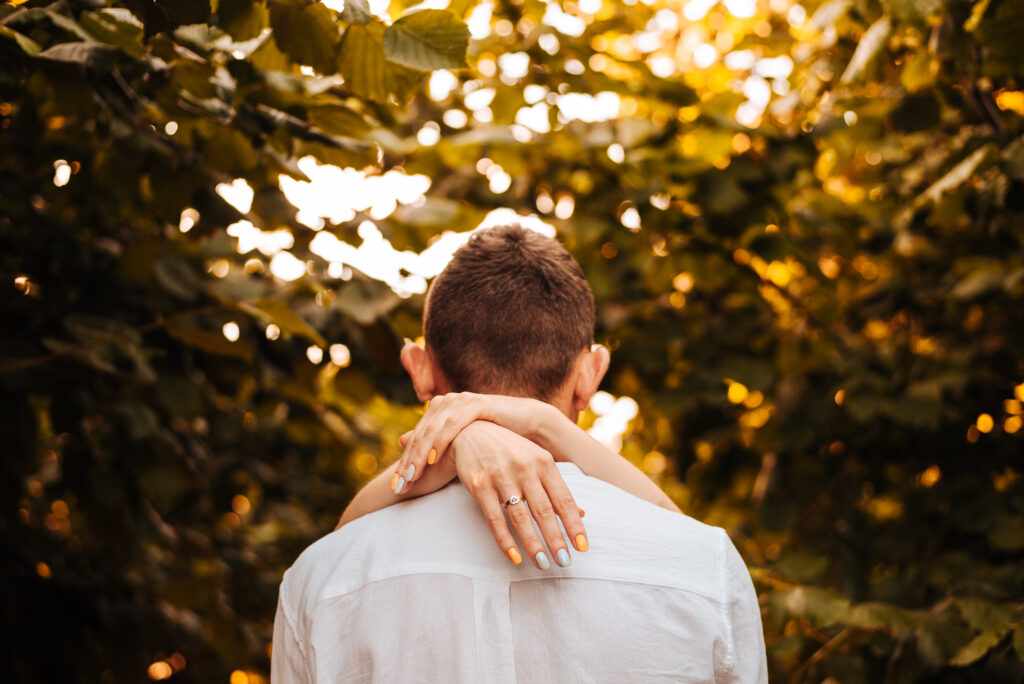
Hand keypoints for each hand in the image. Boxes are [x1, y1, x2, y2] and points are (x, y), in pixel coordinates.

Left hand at [390, 391, 550, 493]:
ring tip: (411, 476)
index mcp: (439, 408)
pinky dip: (440, 441)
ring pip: (432, 430)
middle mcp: (446, 401)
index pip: (416, 438)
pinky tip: (432, 458)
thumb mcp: (458, 440)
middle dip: (408, 462)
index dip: (405, 462)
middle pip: (420, 435)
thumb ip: (431, 439)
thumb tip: (400, 440)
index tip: (396, 487)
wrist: (526, 424)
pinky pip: (453, 424)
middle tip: (399, 485)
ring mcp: (461, 400)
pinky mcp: (476, 403)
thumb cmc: (492, 435)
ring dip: (420, 454)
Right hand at [446, 421, 587, 568]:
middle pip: (544, 511)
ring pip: (521, 517)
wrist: (472, 430)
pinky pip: (495, 518)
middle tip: (565, 563)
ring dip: (533, 544)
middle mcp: (525, 469)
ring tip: (544, 564)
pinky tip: (515, 556)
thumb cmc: (511, 449)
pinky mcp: (480, 486)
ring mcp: (501, 477)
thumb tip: (582, 514)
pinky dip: (505, 540)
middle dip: (556, 539)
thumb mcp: (538, 460)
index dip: (574, 524)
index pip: (564, 499)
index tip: (582, 547)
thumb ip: (557, 487)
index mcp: (544, 463)